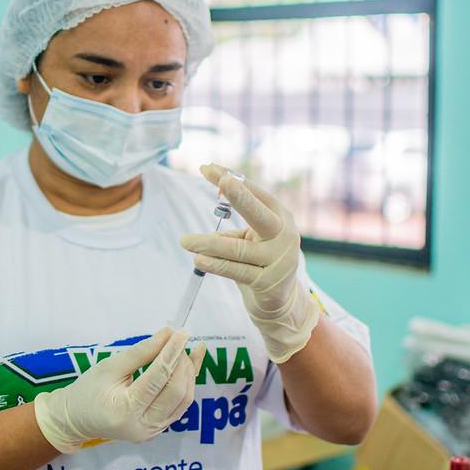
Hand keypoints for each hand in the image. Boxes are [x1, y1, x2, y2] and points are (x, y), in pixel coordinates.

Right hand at [34, 328, 205, 453]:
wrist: (78, 419)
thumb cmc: (88, 390)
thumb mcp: (109, 366)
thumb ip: (140, 352)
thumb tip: (167, 335)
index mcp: (125, 409)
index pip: (157, 377)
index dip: (172, 352)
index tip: (181, 333)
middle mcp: (143, 425)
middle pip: (176, 391)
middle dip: (182, 362)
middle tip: (180, 339)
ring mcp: (153, 431)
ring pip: (183, 400)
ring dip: (189, 373)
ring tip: (186, 350)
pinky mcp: (158, 430)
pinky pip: (180, 406)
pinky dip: (187, 384)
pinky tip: (189, 366)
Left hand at [179, 163, 319, 362]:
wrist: (281, 301)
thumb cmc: (260, 260)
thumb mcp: (251, 236)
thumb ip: (236, 219)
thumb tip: (216, 191)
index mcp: (281, 217)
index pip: (256, 194)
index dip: (232, 180)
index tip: (208, 168)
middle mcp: (285, 236)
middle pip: (259, 213)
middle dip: (240, 195)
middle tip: (221, 180)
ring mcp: (279, 260)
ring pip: (238, 249)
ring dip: (208, 244)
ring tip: (184, 241)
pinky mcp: (268, 282)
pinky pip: (236, 271)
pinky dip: (215, 265)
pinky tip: (198, 259)